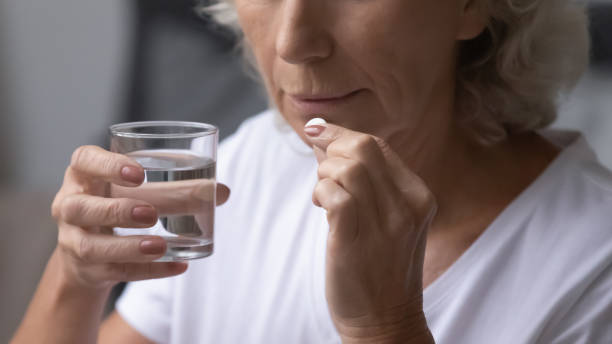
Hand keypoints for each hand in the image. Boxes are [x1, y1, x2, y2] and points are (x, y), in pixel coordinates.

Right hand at [51, 145, 229, 290]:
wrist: (89, 249)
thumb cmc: (119, 202)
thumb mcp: (137, 188)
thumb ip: (175, 186)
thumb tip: (221, 191)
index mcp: (84, 174)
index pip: (84, 160)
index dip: (108, 166)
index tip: (140, 173)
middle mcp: (69, 204)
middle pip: (85, 207)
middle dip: (119, 211)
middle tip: (152, 214)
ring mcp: (73, 240)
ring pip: (92, 246)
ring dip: (129, 246)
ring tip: (161, 245)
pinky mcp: (87, 269)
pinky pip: (116, 272)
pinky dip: (149, 271)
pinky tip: (178, 265)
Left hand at [305, 123, 435, 342]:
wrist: (384, 320)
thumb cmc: (379, 265)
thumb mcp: (388, 218)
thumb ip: (365, 181)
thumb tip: (326, 139)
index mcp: (418, 196)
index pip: (378, 146)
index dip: (342, 133)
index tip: (316, 130)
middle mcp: (406, 206)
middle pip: (363, 148)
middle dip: (331, 147)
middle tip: (319, 166)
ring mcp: (384, 224)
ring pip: (347, 167)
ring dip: (324, 173)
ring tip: (322, 193)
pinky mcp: (354, 240)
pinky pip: (334, 194)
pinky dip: (321, 192)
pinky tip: (320, 205)